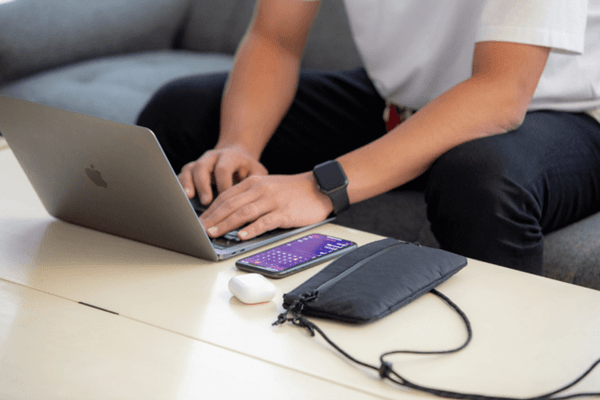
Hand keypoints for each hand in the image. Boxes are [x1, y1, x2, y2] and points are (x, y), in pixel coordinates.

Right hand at [178, 145, 267, 204]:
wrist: (238, 155)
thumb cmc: (249, 169)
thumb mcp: (257, 173)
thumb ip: (255, 184)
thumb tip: (253, 203)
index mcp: (230, 156)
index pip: (223, 169)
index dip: (223, 185)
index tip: (226, 200)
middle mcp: (213, 157)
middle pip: (202, 167)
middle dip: (203, 185)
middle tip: (206, 201)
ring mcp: (201, 161)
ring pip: (190, 169)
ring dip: (188, 184)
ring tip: (189, 197)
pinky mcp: (193, 169)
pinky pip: (183, 174)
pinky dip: (182, 185)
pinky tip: (183, 197)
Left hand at [200, 172, 333, 239]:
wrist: (319, 187)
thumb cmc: (293, 191)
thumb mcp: (268, 187)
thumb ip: (250, 196)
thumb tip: (230, 212)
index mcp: (254, 183)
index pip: (226, 196)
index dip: (211, 210)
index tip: (200, 221)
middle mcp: (260, 190)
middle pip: (231, 204)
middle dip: (213, 218)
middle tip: (200, 230)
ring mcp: (272, 201)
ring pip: (243, 213)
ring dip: (226, 224)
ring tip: (213, 233)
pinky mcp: (284, 212)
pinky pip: (264, 221)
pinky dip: (251, 229)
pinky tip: (242, 235)